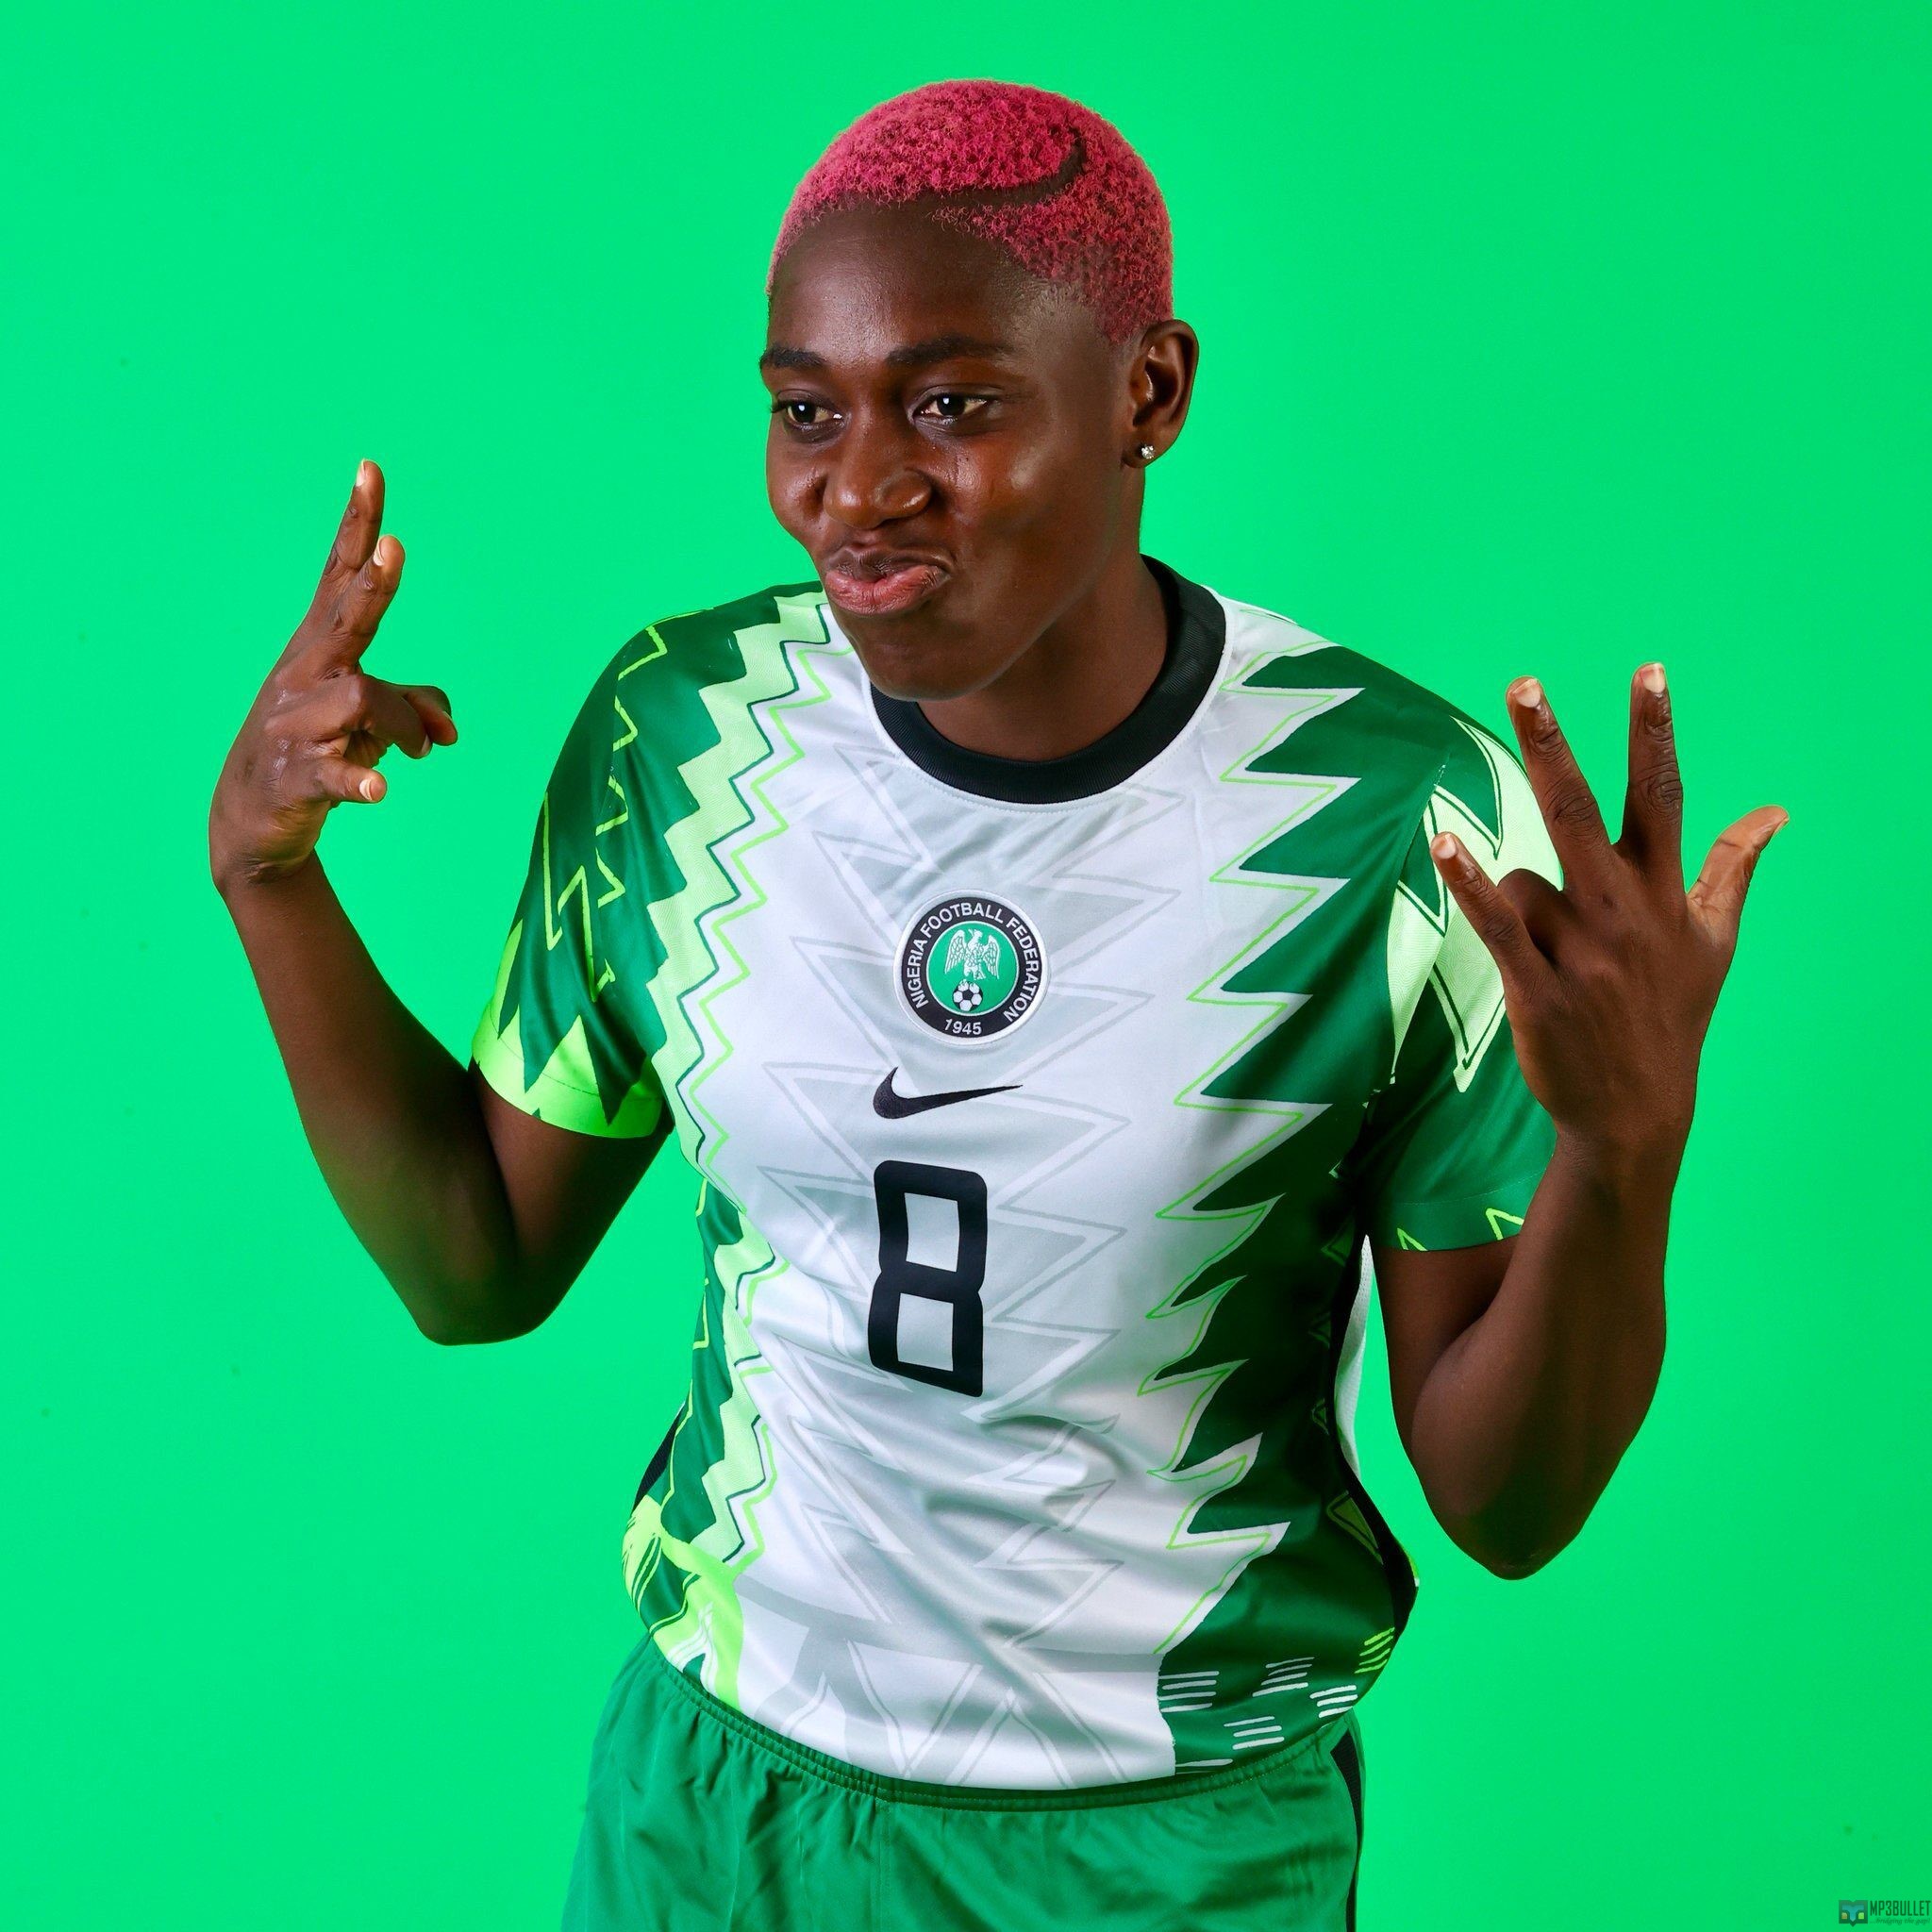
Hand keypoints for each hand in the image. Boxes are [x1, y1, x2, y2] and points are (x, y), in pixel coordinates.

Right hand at [209, 460, 455, 892]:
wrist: (252, 817)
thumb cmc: (318, 747)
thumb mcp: (369, 720)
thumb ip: (416, 707)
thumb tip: (449, 729)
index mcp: (321, 647)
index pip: (340, 574)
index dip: (357, 524)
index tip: (371, 469)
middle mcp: (307, 673)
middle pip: (347, 619)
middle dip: (372, 585)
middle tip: (395, 548)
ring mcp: (299, 723)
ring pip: (365, 699)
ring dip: (405, 726)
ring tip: (422, 751)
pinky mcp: (300, 775)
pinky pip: (336, 774)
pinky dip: (359, 781)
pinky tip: (377, 789)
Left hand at [1429, 663, 1786, 1168]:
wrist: (1637, 1112)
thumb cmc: (1672, 1017)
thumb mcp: (1716, 943)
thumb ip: (1734, 869)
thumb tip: (1776, 812)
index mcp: (1664, 893)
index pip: (1662, 796)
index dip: (1654, 732)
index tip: (1648, 670)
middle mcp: (1623, 912)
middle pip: (1581, 810)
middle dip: (1552, 745)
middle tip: (1522, 685)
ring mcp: (1580, 950)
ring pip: (1526, 876)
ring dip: (1515, 899)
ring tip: (1547, 956)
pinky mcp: (1537, 987)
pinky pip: (1497, 922)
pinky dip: (1470, 882)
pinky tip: (1444, 843)